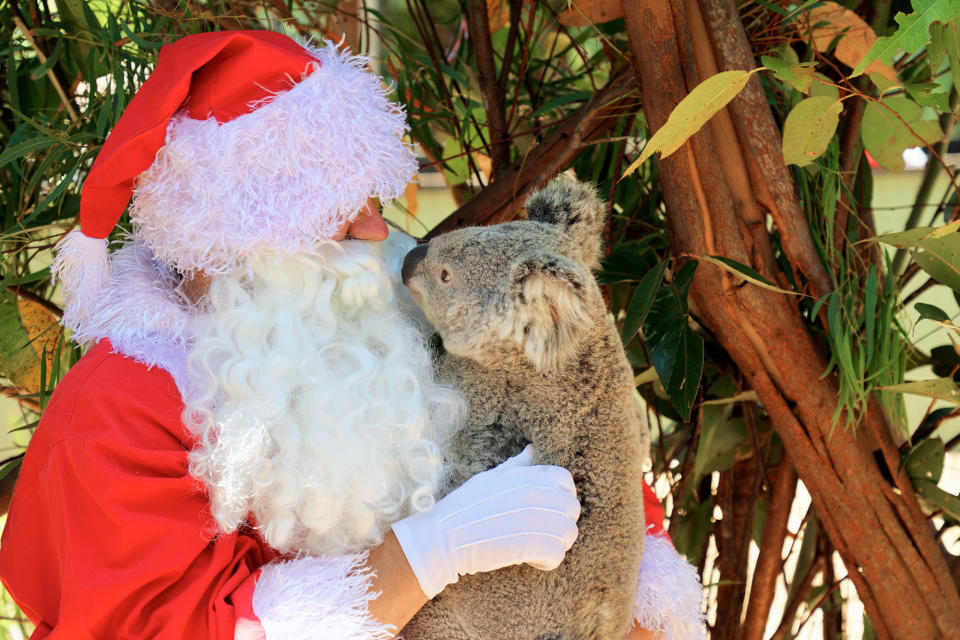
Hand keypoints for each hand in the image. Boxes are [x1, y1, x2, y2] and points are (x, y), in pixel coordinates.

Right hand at [391, 445, 580, 597]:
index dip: (563, 495)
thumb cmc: (462, 507)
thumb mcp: (489, 478)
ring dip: (557, 543)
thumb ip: (516, 466)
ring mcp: (535, 520)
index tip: (551, 509)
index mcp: (525, 476)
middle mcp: (534, 494)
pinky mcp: (531, 546)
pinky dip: (548, 561)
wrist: (442, 538)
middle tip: (544, 532)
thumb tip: (532, 450)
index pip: (565, 480)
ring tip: (538, 547)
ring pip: (569, 533)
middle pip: (572, 509)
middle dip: (562, 522)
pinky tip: (532, 560)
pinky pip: (558, 554)